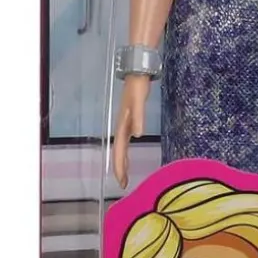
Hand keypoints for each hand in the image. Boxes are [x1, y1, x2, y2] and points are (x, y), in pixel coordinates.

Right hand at [111, 73, 151, 189]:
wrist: (137, 73)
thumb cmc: (137, 86)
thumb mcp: (138, 101)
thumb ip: (138, 117)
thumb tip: (138, 134)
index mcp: (122, 125)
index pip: (119, 150)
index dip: (120, 166)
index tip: (121, 181)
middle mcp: (122, 126)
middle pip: (119, 151)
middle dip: (120, 168)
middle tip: (122, 184)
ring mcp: (126, 123)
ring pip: (122, 147)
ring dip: (122, 161)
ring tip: (125, 176)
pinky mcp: (130, 120)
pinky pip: (126, 140)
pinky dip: (127, 150)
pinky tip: (130, 154)